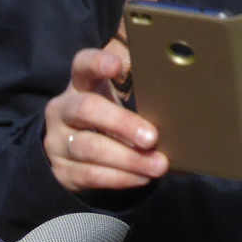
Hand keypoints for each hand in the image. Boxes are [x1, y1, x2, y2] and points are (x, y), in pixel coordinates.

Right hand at [44, 44, 169, 192]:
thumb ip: (140, 92)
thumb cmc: (107, 122)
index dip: (97, 63)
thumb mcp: (117, 102)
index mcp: (80, 86)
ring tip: (158, 165)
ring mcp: (57, 141)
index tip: (118, 66)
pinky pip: (89, 174)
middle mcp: (63, 110)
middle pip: (85, 109)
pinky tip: (142, 177)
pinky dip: (119, 177)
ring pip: (88, 147)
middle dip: (121, 123)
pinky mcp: (60, 170)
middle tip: (152, 137)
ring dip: (127, 158)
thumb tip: (183, 87)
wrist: (68, 158)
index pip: (82, 65)